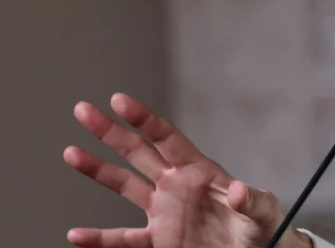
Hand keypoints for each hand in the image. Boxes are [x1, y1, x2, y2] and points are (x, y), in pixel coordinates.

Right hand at [63, 93, 311, 247]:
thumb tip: (238, 190)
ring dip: (98, 170)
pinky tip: (76, 234)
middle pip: (137, 152)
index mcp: (200, 171)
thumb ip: (251, 201)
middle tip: (83, 110)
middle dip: (111, 131)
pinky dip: (99, 239)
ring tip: (70, 152)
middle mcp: (176, 185)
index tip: (119, 100)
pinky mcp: (160, 240)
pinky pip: (125, 239)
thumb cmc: (264, 228)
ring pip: (124, 186)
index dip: (144, 119)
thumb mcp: (263, 212)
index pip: (166, 138)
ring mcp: (165, 211)